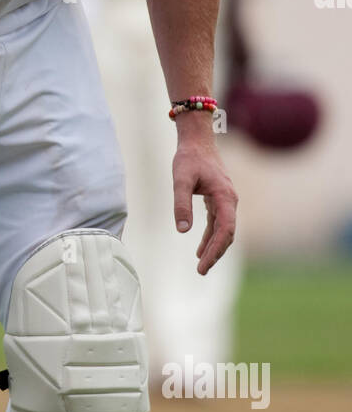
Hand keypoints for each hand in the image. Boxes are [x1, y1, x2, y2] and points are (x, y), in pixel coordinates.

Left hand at [172, 131, 237, 274]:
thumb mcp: (181, 180)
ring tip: (202, 266)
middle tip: (201, 271)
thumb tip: (183, 230)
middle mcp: (230, 200)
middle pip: (227, 234)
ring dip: (214, 248)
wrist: (197, 140)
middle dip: (216, 253)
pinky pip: (217, 223)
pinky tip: (201, 249)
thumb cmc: (189, 158)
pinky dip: (210, 237)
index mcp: (225, 197)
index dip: (216, 249)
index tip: (203, 263)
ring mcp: (226, 200)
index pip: (225, 230)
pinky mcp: (218, 199)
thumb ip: (181, 204)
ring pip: (223, 230)